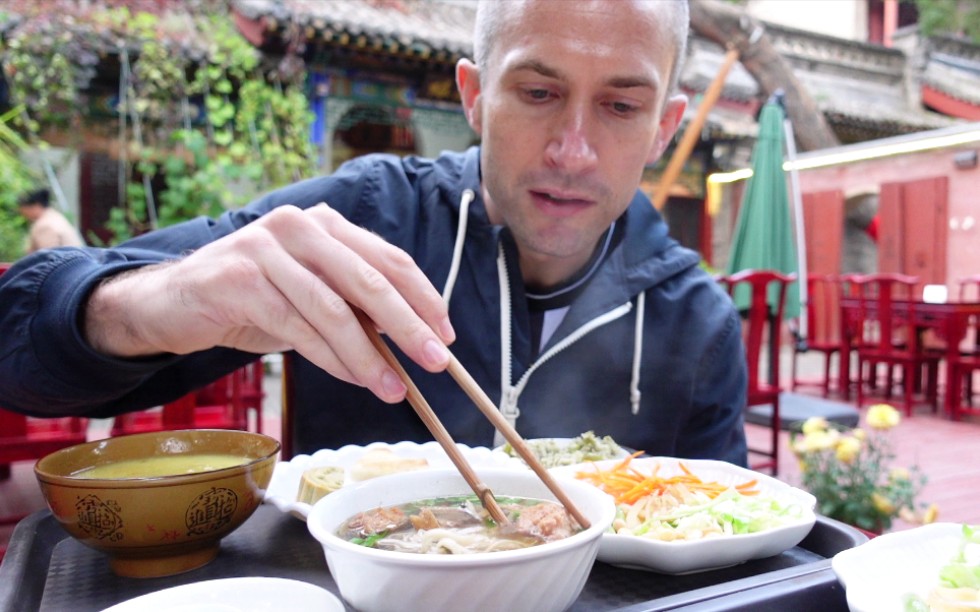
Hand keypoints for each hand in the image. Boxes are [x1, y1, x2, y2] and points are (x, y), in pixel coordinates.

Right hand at [84, 203, 455, 402]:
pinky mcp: (239, 279)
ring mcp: (266, 249)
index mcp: (325, 224)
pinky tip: (353, 378)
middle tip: (435, 362)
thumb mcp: (310, 296)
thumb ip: (353, 306)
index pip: (388, 259)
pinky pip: (297, 326)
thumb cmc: (252, 298)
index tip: (445, 334)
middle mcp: (299, 226)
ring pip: (333, 309)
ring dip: (369, 355)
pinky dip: (330, 358)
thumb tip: (410, 342)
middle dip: (409, 326)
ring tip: (393, 388)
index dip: (423, 297)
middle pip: (369, 280)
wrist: (172, 302)